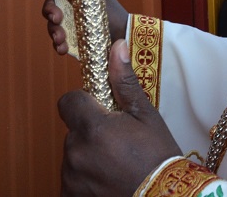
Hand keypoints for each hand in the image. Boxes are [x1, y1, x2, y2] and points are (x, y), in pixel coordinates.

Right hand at [23, 0, 127, 55]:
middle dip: (49, 12)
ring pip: (52, 23)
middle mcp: (74, 2)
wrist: (124, 39)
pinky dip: (58, 44)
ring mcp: (73, 19)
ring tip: (61, 39)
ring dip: (53, 31)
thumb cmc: (112, 14)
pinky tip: (62, 49)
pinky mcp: (74, 36)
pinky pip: (58, 38)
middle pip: (50, 3)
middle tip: (57, 19)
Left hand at [58, 39, 181, 195]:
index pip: (68, 102)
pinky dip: (85, 179)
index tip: (102, 112)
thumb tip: (116, 45)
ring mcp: (71, 178)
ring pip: (73, 156)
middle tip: (117, 144)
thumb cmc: (159, 157)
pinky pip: (71, 179)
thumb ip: (124, 82)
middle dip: (90, 133)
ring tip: (115, 166)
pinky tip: (107, 181)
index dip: (84, 103)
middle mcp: (76, 153)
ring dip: (87, 157)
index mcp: (94, 127)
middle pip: (73, 131)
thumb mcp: (146, 116)